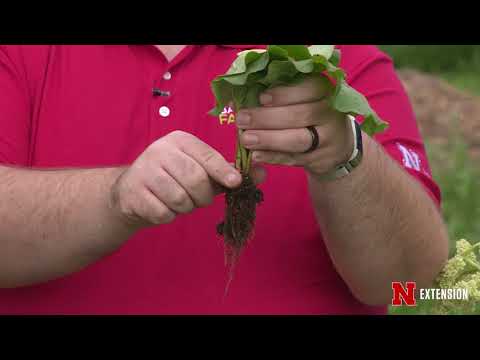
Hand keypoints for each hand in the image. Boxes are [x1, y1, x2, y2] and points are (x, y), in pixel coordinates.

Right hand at [110, 131, 265, 226]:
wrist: (130, 191)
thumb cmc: (173, 179)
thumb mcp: (199, 170)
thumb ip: (228, 172)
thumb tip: (263, 173)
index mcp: (180, 140)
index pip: (207, 155)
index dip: (223, 171)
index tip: (236, 182)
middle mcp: (160, 150)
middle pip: (196, 180)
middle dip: (203, 197)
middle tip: (198, 198)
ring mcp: (144, 171)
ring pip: (180, 199)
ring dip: (185, 207)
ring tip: (177, 200)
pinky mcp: (133, 193)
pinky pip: (163, 212)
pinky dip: (168, 215)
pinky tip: (161, 206)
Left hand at [237, 76, 354, 178]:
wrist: (338, 143)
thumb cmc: (311, 113)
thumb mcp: (304, 99)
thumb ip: (280, 96)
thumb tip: (241, 97)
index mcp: (326, 92)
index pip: (309, 89)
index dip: (284, 94)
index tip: (261, 98)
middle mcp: (331, 114)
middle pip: (300, 115)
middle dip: (267, 119)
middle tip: (243, 120)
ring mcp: (329, 139)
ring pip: (298, 140)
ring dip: (269, 140)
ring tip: (246, 139)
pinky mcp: (321, 160)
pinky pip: (294, 159)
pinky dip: (273, 157)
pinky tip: (256, 155)